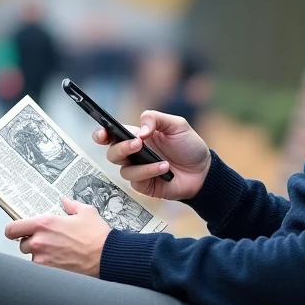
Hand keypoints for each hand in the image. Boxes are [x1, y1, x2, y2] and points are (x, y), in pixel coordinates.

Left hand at [3, 198, 109, 276]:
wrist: (107, 257)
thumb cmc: (97, 236)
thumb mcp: (86, 212)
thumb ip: (71, 205)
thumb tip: (65, 202)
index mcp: (45, 223)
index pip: (12, 228)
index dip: (13, 230)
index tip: (16, 231)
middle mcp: (40, 241)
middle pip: (22, 244)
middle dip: (32, 243)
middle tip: (46, 242)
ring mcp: (43, 259)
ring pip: (32, 259)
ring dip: (40, 256)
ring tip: (57, 254)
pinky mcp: (50, 272)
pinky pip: (41, 270)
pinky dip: (48, 267)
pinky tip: (61, 263)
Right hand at [96, 110, 210, 200]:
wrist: (203, 170)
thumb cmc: (188, 145)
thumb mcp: (177, 125)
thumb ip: (156, 119)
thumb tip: (140, 131)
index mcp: (137, 136)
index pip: (112, 134)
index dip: (101, 134)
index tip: (102, 133)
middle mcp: (133, 154)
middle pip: (112, 152)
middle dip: (121, 147)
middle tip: (137, 144)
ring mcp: (138, 170)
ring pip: (124, 169)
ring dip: (142, 164)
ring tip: (162, 161)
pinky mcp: (144, 185)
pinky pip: (138, 180)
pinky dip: (151, 173)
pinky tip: (165, 169)